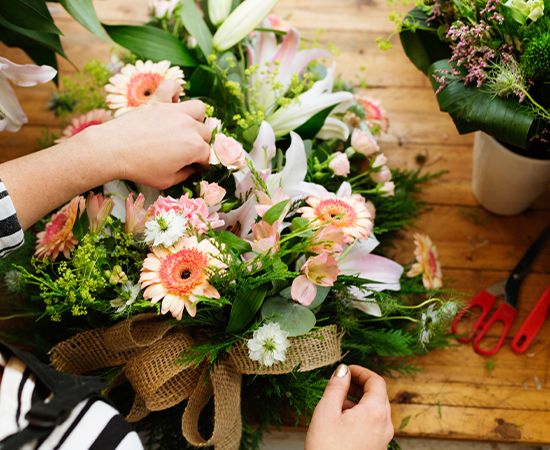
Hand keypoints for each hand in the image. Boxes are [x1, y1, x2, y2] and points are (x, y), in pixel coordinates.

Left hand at [94, 79, 211, 189]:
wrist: (113, 150)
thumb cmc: (139, 168)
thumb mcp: (167, 181)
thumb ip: (185, 175)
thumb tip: (192, 169)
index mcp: (194, 147)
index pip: (208, 156)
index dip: (203, 165)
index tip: (197, 169)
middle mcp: (188, 126)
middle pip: (205, 133)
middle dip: (200, 144)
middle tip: (186, 152)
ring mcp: (174, 111)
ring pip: (199, 108)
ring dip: (196, 118)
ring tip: (185, 126)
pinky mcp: (158, 101)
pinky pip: (172, 86)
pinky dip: (174, 91)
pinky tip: (172, 101)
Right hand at [305, 364, 393, 449]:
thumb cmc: (327, 449)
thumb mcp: (326, 411)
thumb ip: (336, 386)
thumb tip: (343, 370)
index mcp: (375, 413)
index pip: (376, 381)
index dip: (361, 371)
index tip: (346, 369)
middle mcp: (384, 426)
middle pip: (379, 394)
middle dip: (360, 384)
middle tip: (342, 382)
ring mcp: (383, 439)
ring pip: (376, 410)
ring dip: (360, 400)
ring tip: (337, 402)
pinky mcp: (377, 449)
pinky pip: (374, 424)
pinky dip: (361, 414)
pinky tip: (342, 420)